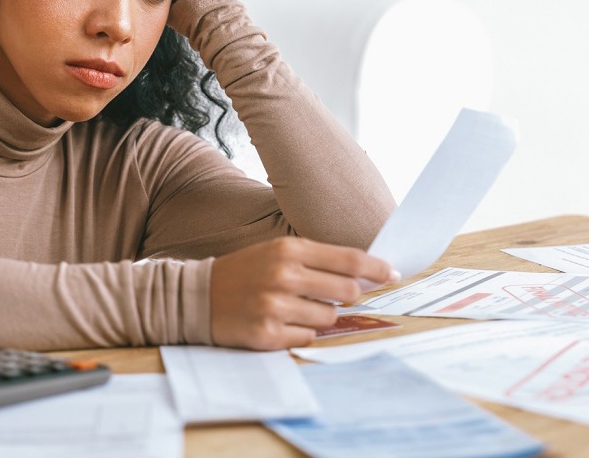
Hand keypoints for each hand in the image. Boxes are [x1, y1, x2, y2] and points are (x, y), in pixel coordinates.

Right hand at [209, 237, 399, 349]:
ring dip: (320, 317)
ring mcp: (275, 307)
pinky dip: (300, 333)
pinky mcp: (266, 335)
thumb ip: (318, 261)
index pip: (349, 260)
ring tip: (295, 309)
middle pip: (346, 292)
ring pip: (328, 319)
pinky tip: (280, 323)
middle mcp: (283, 276)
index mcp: (289, 250)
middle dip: (349, 297)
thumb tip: (364, 275)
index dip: (377, 269)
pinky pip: (306, 338)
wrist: (196, 296)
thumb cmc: (245, 273)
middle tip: (339, 298)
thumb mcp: (277, 253)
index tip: (392, 275)